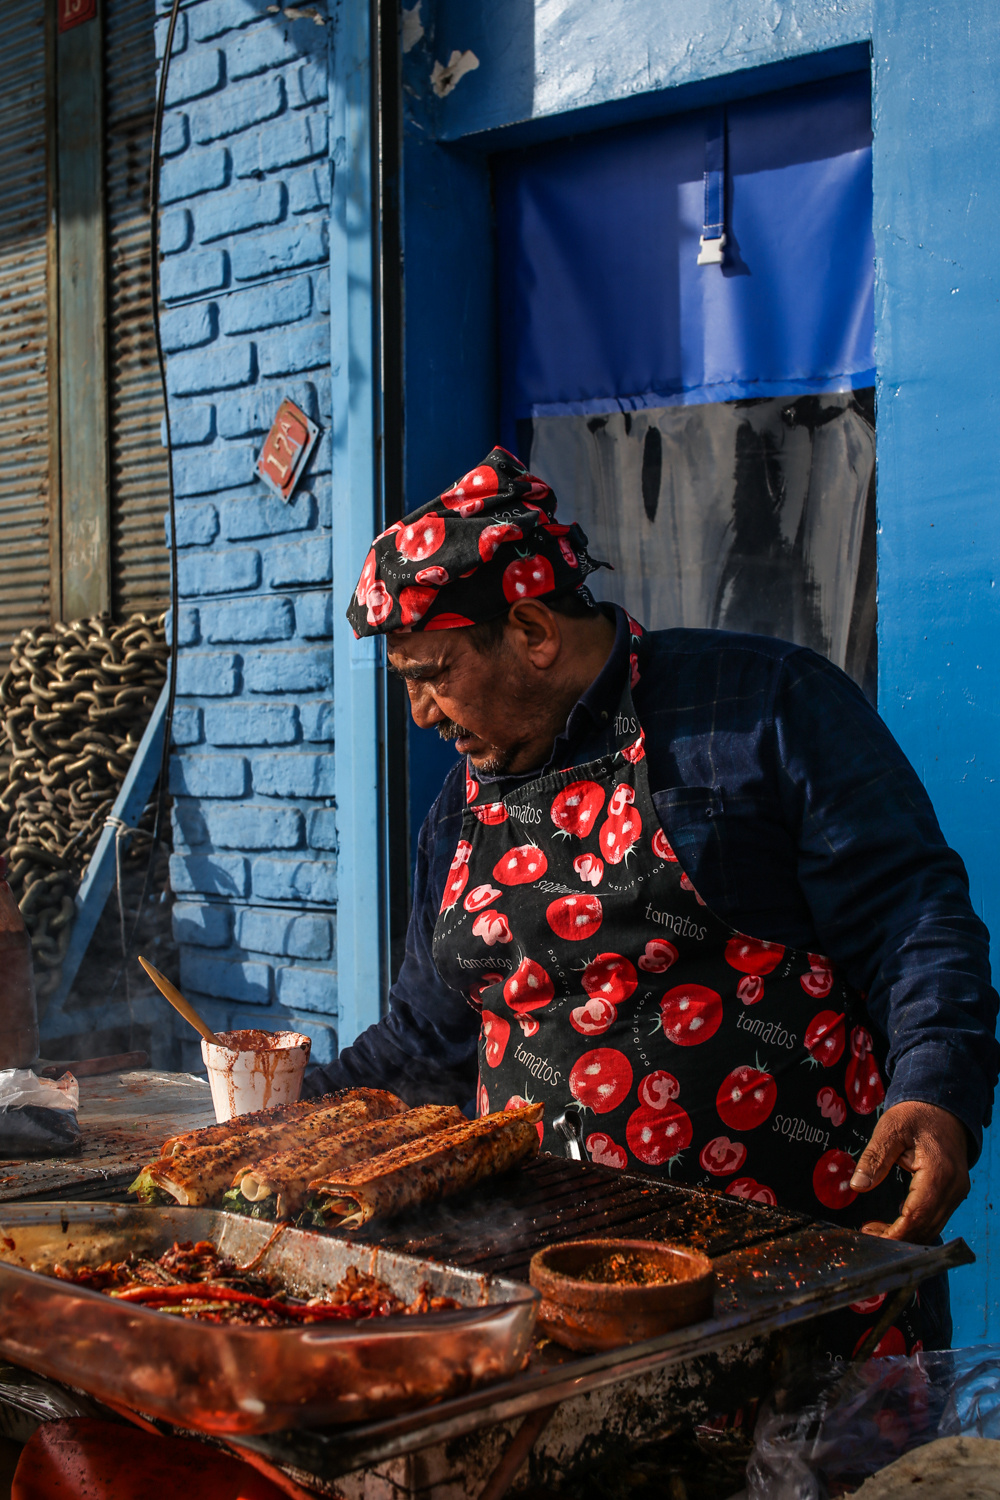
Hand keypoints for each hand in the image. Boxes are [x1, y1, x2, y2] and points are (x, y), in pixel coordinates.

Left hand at [849, 1101, 969, 1242]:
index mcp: (939, 1173)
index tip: (868, 1234)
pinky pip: (935, 1218)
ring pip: (932, 1228)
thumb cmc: (915, 1115)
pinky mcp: (954, 1193)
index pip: (917, 1216)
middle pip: (926, 1228)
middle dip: (896, 1237)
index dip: (893, 1232)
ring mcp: (957, 1193)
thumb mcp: (890, 1130)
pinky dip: (915, 1224)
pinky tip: (895, 1220)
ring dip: (905, 1233)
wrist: (942, 1107)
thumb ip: (874, 1158)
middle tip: (867, 1232)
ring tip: (876, 1228)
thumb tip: (857, 1186)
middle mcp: (953, 1188)